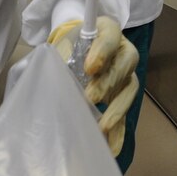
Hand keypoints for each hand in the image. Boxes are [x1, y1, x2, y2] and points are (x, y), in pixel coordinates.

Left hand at [50, 17, 138, 154]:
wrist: (79, 44)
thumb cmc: (71, 42)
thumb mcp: (64, 40)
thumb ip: (61, 52)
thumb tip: (49, 73)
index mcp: (108, 31)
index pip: (109, 38)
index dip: (102, 52)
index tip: (89, 68)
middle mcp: (124, 52)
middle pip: (121, 68)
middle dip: (105, 84)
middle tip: (90, 97)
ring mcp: (128, 74)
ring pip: (127, 91)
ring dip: (114, 110)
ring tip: (101, 126)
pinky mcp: (125, 94)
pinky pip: (126, 112)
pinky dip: (118, 130)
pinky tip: (111, 145)